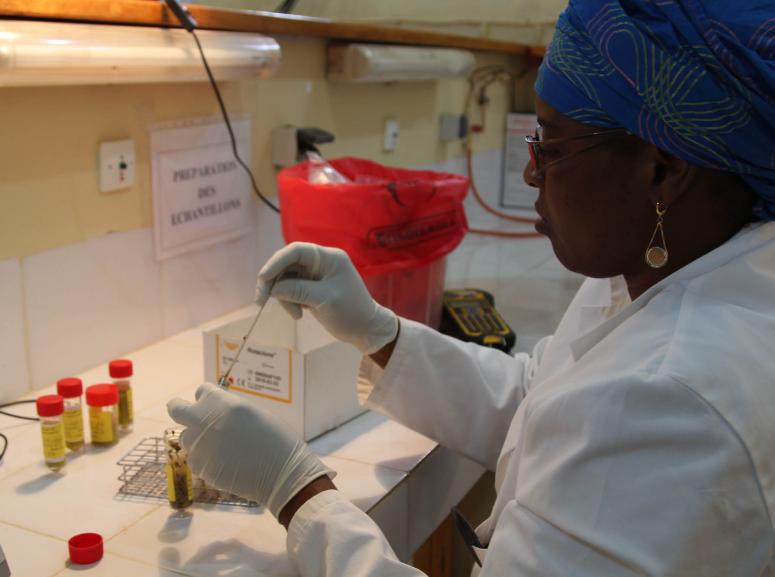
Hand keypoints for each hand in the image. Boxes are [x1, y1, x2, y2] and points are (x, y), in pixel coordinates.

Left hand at [167, 383, 334, 517]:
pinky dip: (206, 460)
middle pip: (176, 408)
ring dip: (197, 439)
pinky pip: (196, 460)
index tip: (214, 406)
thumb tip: (216, 413)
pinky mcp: (200, 468)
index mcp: (220, 402)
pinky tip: (225, 464)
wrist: (281, 472)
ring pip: (186, 437)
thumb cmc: (275, 438)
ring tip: (220, 448)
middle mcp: (204, 421)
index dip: (208, 399)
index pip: (201, 391)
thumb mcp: (253, 413)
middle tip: (189, 415)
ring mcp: (199, 445)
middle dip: (180, 409)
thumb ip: (229, 410)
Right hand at [255, 242, 397, 354]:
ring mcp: (315, 276)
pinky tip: (299, 314)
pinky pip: (291, 290)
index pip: (296, 251)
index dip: (276, 262)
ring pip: (286, 279)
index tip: (264, 279)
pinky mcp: (311, 289)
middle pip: (287, 264)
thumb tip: (274, 288)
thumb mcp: (324, 300)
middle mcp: (320, 263)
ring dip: (284, 297)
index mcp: (328, 258)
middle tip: (262, 301)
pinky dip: (290, 302)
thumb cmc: (351, 312)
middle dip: (275, 282)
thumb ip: (298, 291)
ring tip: (296, 315)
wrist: (365, 330)